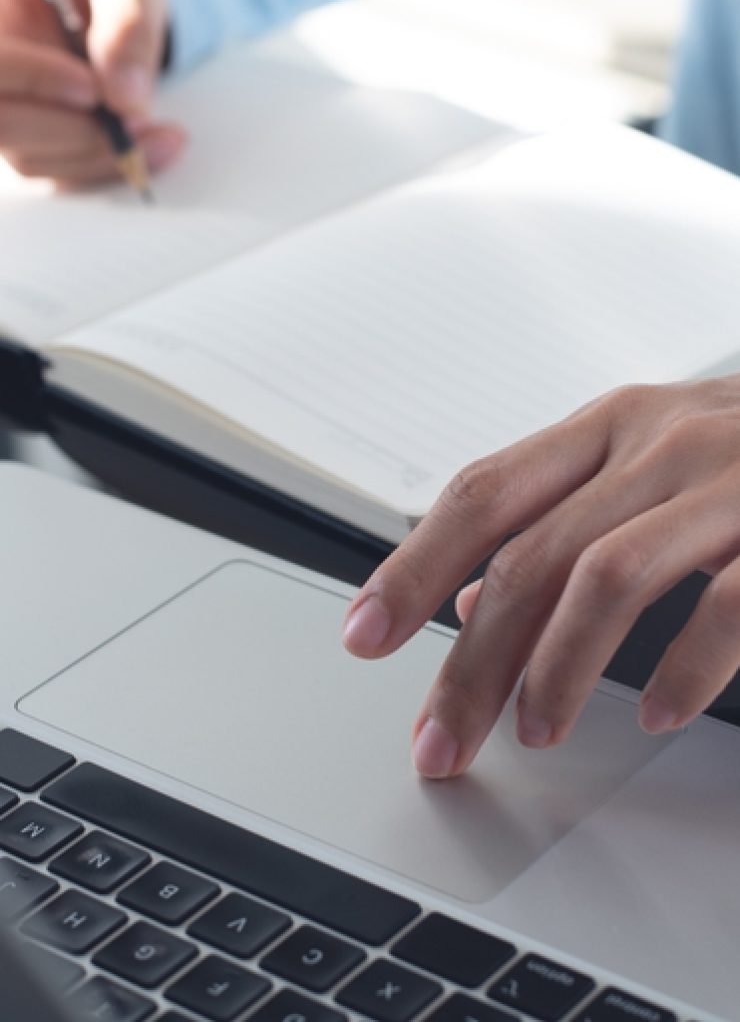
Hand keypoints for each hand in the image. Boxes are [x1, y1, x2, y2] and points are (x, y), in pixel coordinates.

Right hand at [0, 0, 184, 185]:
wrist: (111, 16)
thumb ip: (128, 21)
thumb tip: (126, 98)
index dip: (33, 79)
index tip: (92, 91)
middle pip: (2, 122)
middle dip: (77, 130)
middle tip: (140, 121)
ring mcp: (2, 115)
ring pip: (30, 158)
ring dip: (99, 155)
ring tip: (161, 134)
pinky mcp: (29, 149)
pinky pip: (59, 176)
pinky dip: (107, 168)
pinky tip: (152, 150)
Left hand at [343, 377, 739, 776]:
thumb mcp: (641, 464)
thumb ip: (558, 521)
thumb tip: (461, 600)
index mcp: (605, 427)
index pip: (482, 494)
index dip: (410, 566)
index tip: (362, 638)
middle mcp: (656, 442)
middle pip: (528, 557)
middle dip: (470, 662)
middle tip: (438, 741)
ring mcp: (726, 481)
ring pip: (607, 577)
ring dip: (555, 669)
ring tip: (532, 733)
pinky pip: (727, 603)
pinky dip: (682, 667)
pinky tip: (652, 713)